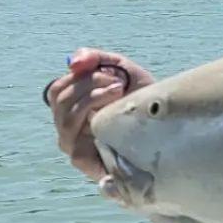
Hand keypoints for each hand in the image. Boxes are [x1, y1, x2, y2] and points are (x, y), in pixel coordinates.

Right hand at [45, 47, 154, 181]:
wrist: (165, 122)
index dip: (80, 76)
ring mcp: (74, 145)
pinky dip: (95, 131)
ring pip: (67, 120)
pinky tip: (114, 120)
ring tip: (119, 93)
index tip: (110, 73)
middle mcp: (68, 126)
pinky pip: (77, 150)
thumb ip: (96, 58)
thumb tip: (72, 61)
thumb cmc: (140, 98)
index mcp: (71, 106)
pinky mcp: (85, 163)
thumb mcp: (122, 70)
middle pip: (60, 102)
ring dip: (92, 100)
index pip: (57, 90)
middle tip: (118, 83)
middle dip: (89, 85)